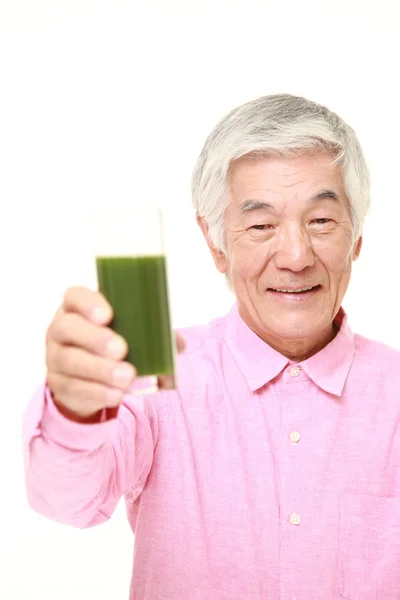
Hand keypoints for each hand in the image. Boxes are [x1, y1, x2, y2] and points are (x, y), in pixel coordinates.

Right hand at [46, 286, 184, 421]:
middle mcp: (61, 330)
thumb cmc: (112, 344)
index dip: (88, 303)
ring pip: (71, 361)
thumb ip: (152, 332)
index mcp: (78, 308)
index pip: (74, 296)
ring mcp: (56, 358)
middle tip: (121, 349)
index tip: (108, 315)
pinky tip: (117, 394)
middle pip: (67, 328)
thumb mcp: (130, 332)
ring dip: (101, 370)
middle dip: (95, 338)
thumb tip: (178, 344)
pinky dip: (98, 392)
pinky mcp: (59, 385)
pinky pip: (75, 388)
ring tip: (127, 376)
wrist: (89, 379)